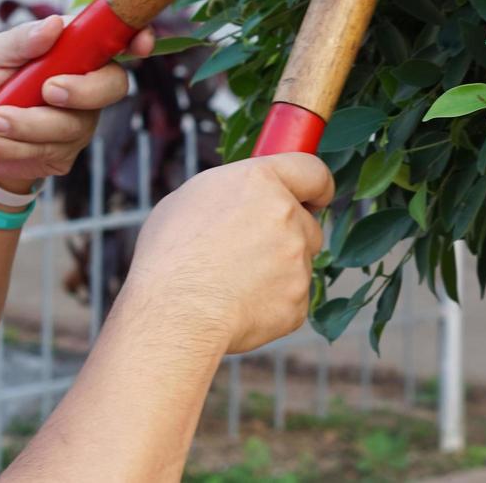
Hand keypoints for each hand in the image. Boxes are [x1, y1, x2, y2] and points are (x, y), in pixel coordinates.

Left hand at [0, 15, 155, 192]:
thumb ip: (21, 39)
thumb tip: (53, 25)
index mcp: (75, 49)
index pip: (118, 39)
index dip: (137, 39)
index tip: (139, 45)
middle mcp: (87, 83)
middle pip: (113, 86)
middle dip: (82, 90)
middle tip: (46, 90)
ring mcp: (81, 120)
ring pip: (72, 125)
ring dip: (27, 124)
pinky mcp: (66, 152)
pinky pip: (49, 151)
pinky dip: (14, 147)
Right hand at [121, 153, 333, 354]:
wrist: (173, 314)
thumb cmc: (169, 255)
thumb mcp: (191, 199)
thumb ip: (233, 192)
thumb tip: (245, 199)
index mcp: (260, 181)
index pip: (313, 171)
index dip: (316, 186)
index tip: (315, 198)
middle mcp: (286, 215)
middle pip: (307, 223)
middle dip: (287, 235)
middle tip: (248, 250)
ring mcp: (297, 260)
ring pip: (300, 262)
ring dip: (278, 270)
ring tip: (232, 282)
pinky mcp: (299, 300)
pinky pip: (292, 297)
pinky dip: (272, 302)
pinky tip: (238, 304)